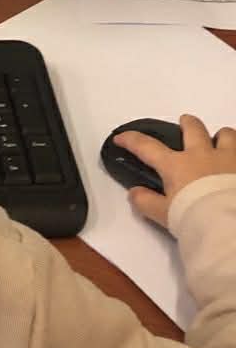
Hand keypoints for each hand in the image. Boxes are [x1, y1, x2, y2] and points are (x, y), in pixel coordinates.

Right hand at [112, 114, 235, 229]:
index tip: (121, 137)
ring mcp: (229, 159)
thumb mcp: (165, 215)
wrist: (229, 225)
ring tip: (221, 142)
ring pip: (226, 135)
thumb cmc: (195, 218)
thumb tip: (134, 193)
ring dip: (222, 137)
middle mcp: (202, 155)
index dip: (131, 139)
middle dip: (187, 123)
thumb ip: (147, 202)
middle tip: (185, 122)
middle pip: (193, 129)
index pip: (147, 147)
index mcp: (177, 165)